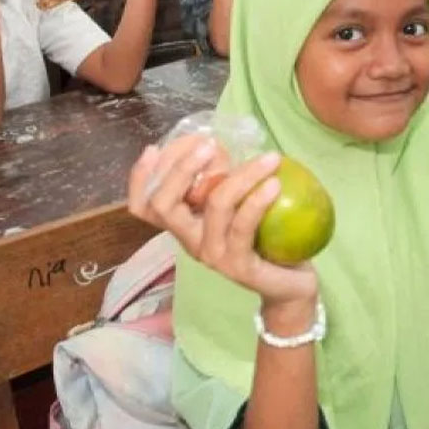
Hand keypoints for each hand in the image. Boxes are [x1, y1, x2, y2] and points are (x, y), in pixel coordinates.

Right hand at [127, 135, 319, 305]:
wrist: (289, 285)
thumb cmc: (264, 238)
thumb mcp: (238, 203)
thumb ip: (224, 179)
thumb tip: (221, 142)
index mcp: (184, 225)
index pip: (144, 207)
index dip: (139, 179)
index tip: (153, 149)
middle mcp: (190, 241)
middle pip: (163, 205)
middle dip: (181, 168)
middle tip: (210, 144)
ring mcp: (212, 255)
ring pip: (214, 206)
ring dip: (242, 175)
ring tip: (269, 158)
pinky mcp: (238, 266)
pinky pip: (243, 226)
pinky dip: (257, 200)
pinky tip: (274, 183)